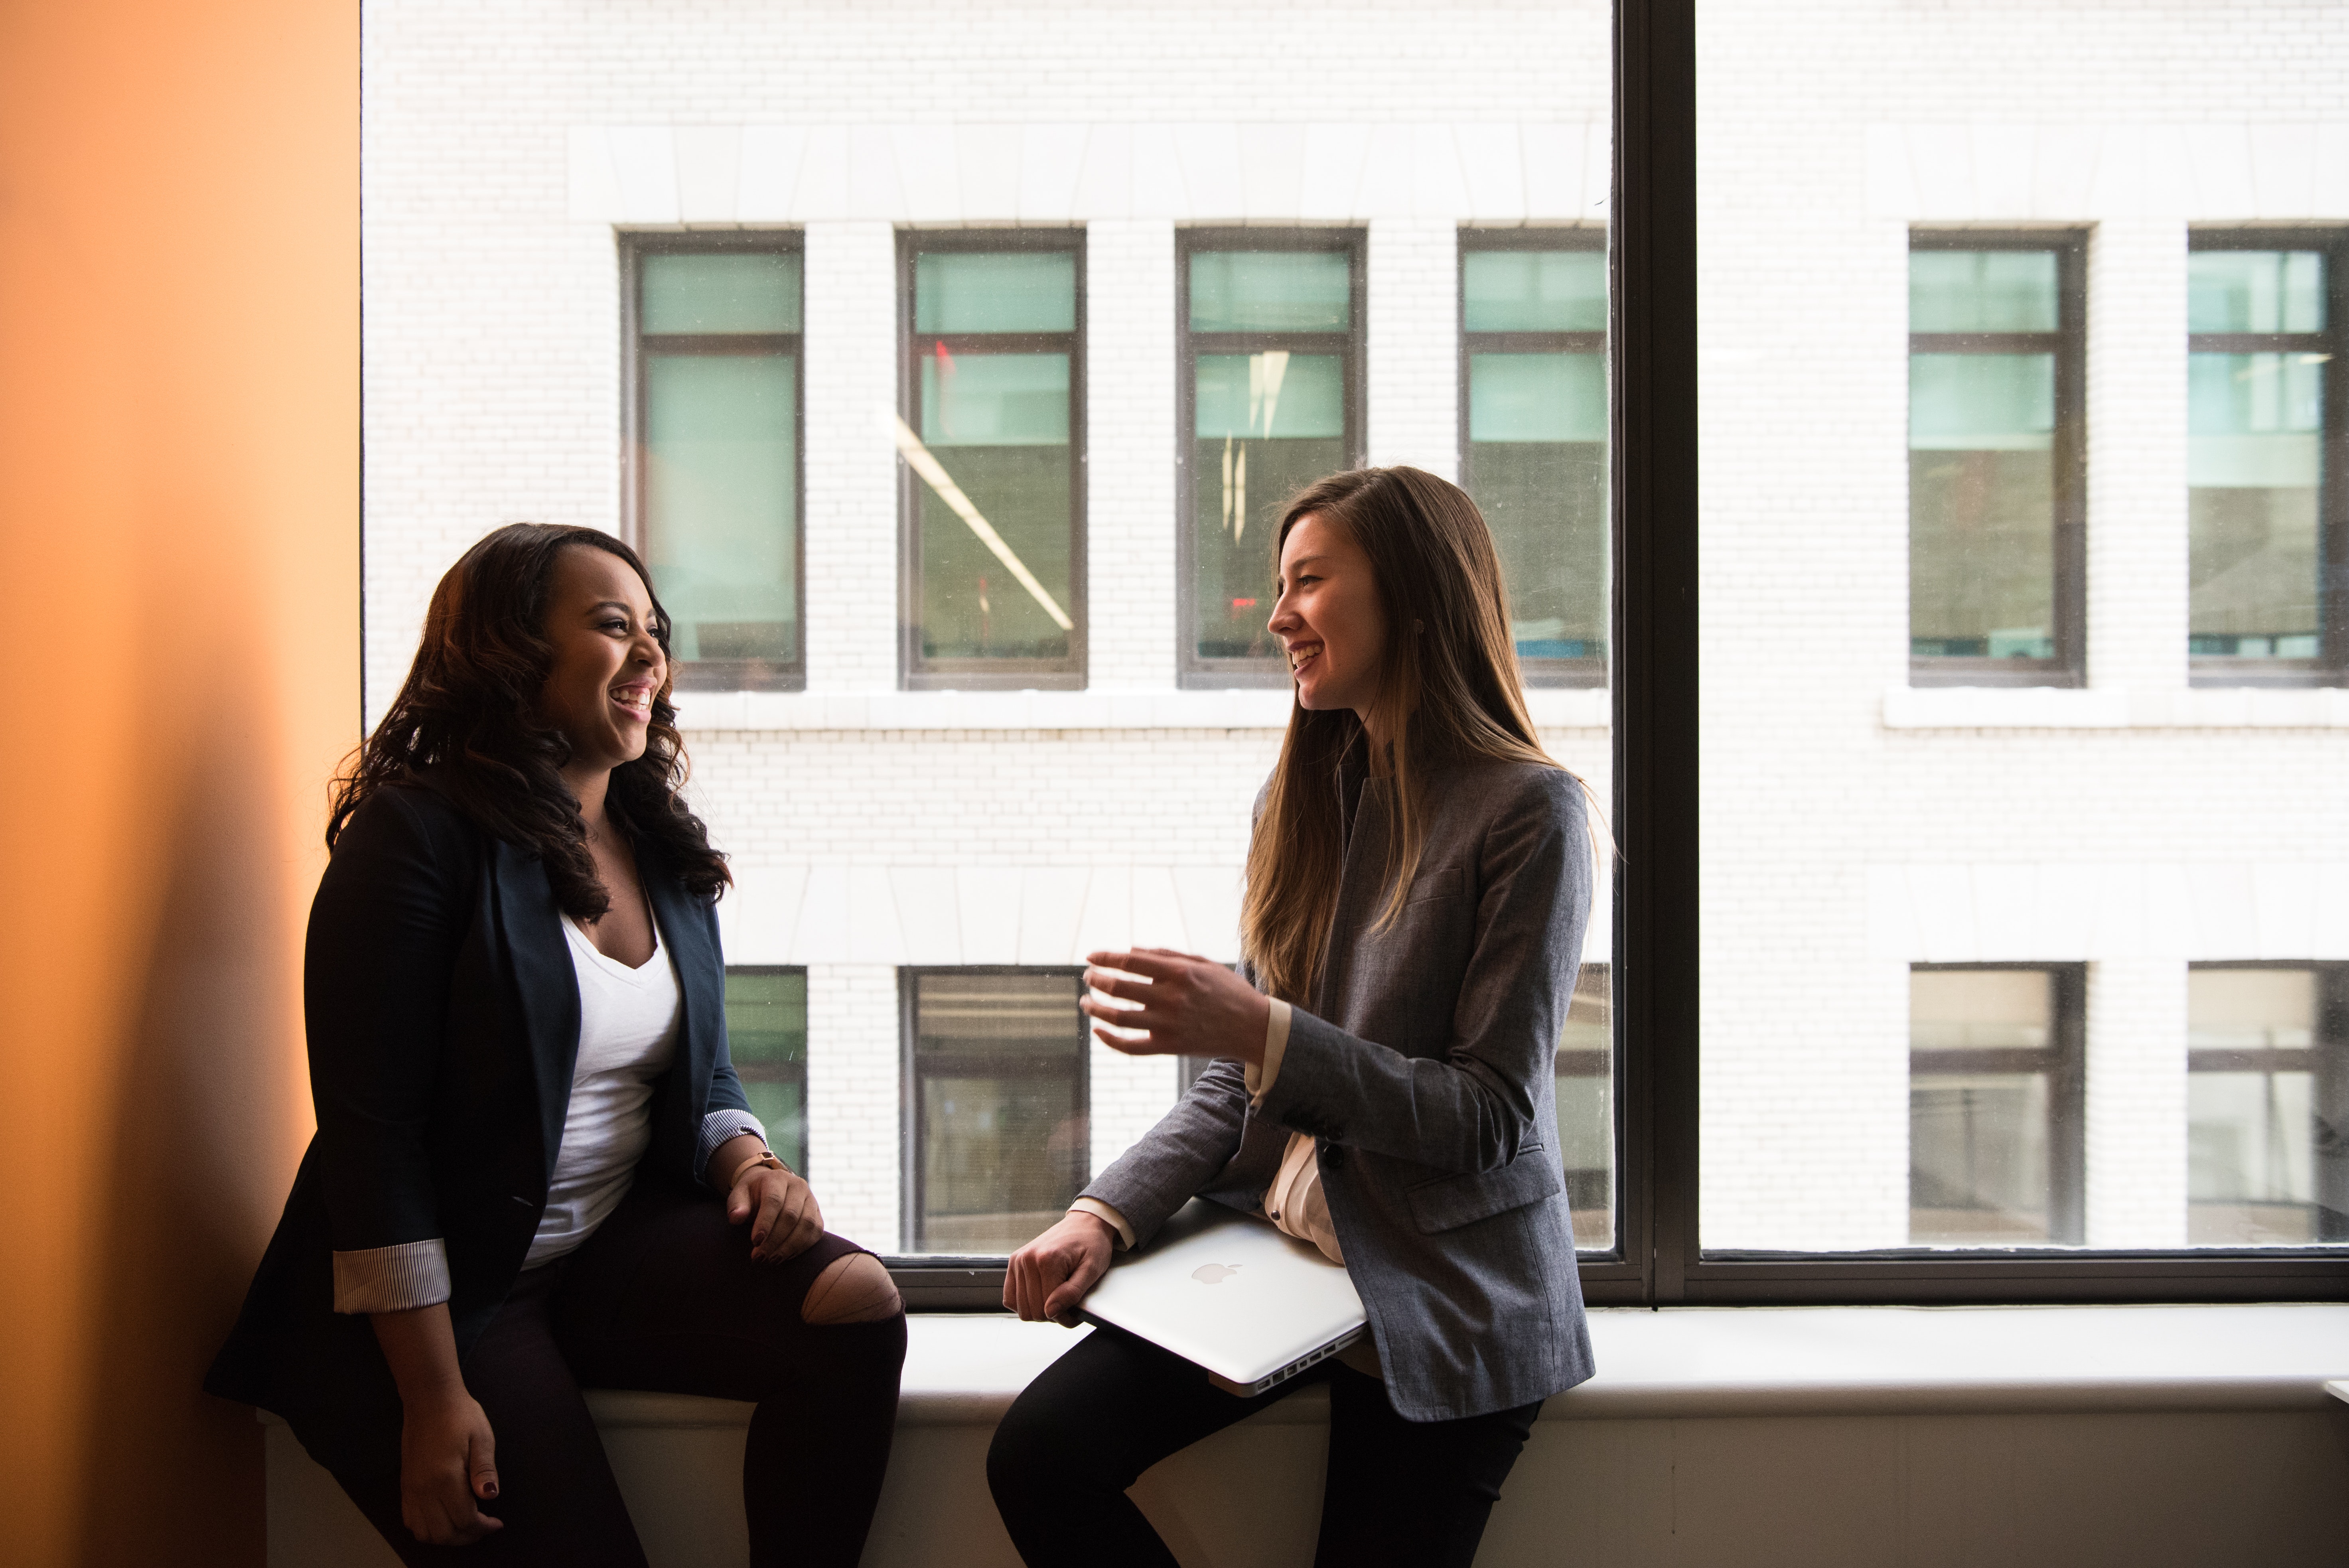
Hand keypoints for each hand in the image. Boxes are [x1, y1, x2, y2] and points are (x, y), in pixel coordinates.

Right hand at [398, 1391, 501, 1545]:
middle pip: (443, 1533)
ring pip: (424, 1532)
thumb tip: (490, 1496)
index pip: (464, 1519)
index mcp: (446, 1478)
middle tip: (483, 1527)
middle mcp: (424, 1489)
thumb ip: (485, 1469)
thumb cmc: (460, 1415)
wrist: (429, 1400)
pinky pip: (410, 1520)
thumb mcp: (482, 1437)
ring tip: (465, 1526)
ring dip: (446, 1536)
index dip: (483, 1527)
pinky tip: (442, 1518)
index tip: (496, 1523)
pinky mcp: (405, 1485)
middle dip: (466, 1537)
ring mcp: (411, 1489)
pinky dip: (426, 1528)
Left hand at [729, 1162, 824, 1261]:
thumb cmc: (752, 1196)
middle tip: (759, 1257)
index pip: (774, 1200)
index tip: (755, 1242)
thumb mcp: (739, 1196)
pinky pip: (816, 1232)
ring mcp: (811, 1200)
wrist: (771, 1189)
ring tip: (772, 1260)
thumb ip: (737, 1206)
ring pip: (807, 1225)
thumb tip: (736, 1218)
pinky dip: (802, 1247)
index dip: (765, 1222)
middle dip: (775, 1240)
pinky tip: (785, 1256)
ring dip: (789, 1246)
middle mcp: (798, 1186)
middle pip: (791, 1215)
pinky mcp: (818, 1214)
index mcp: (777, 1179)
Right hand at [1004, 1211, 1114, 1326]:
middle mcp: (1027, 1259)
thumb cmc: (1092, 1244)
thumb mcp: (1092, 1269)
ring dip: (1039, 1310)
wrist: (1085, 1223)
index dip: (1065, 1316)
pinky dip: (1024, 1303)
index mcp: (1047, 1260)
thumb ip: (1072, 1293)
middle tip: (1067, 1303)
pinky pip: (1009, 1298)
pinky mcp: (1014, 1262)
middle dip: (1052, 1314)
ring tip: (1055, 1298)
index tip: (1076, 1310)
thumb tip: (1051, 1312)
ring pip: (1021, 1308)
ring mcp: (1018, 1260)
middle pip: (1033, 1311)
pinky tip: (1040, 1296)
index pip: (1048, 1308)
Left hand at [1080, 948, 1270, 1062]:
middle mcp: (1171, 997)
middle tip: (1088, 977)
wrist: (1253, 1028)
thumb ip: (1166, 955)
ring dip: (1095, 1008)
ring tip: (1086, 1002)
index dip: (1105, 957)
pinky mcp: (1169, 1046)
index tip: (1091, 957)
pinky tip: (1098, 1030)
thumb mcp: (1202, 963)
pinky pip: (1130, 1047)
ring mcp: (1168, 1024)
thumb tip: (1130, 950)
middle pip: (1118, 987)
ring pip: (1118, 1017)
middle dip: (1096, 980)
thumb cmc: (1228, 990)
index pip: (1130, 961)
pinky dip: (1109, 1040)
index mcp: (1179, 972)